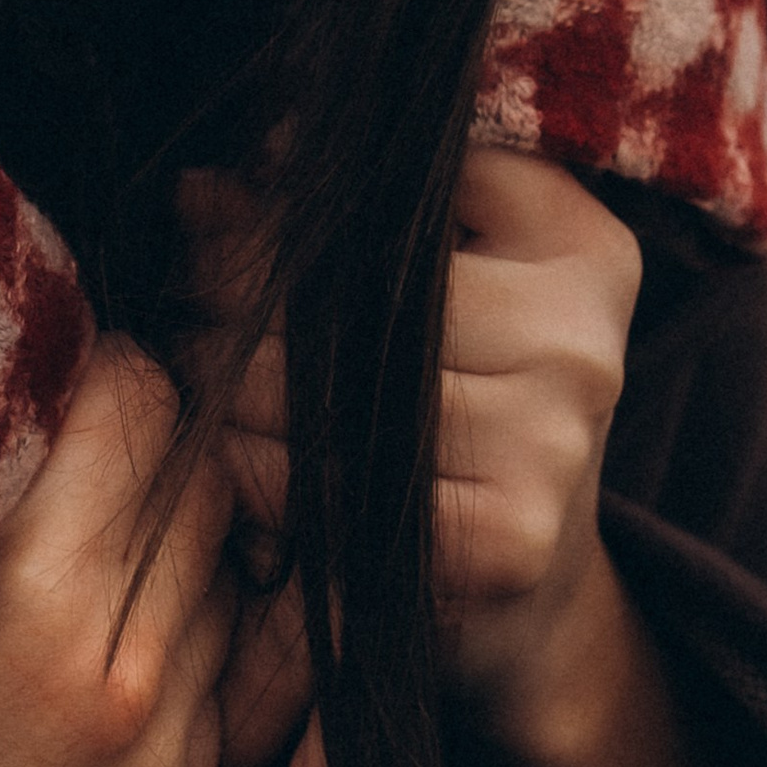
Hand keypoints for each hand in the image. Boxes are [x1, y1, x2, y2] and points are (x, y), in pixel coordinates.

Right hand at [0, 335, 235, 766]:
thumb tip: (40, 354)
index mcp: (36, 607)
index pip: (135, 415)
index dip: (106, 366)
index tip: (76, 360)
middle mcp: (121, 681)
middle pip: (199, 487)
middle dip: (153, 444)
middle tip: (95, 433)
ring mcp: (164, 756)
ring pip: (221, 579)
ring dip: (173, 547)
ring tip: (92, 548)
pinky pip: (216, 682)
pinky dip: (173, 645)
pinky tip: (99, 650)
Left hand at [180, 146, 692, 766]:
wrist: (535, 582)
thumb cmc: (465, 388)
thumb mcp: (434, 278)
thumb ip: (335, 214)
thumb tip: (200, 189)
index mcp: (580, 245)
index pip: (411, 184)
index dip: (301, 189)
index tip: (233, 197)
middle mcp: (582, 342)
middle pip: (363, 288)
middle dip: (244, 283)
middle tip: (185, 288)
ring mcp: (553, 446)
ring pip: (334, 389)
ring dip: (232, 377)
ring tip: (195, 360)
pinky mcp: (506, 540)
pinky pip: (334, 488)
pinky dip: (262, 469)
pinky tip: (234, 450)